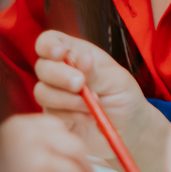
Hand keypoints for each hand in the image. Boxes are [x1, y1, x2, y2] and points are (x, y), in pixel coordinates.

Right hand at [0, 114, 92, 171]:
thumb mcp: (3, 145)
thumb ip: (33, 140)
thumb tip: (74, 150)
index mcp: (20, 126)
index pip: (61, 129)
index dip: (69, 146)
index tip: (69, 157)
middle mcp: (30, 142)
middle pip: (76, 149)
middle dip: (82, 165)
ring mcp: (36, 168)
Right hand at [33, 30, 150, 158]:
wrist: (129, 130)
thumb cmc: (125, 98)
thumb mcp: (117, 81)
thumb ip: (96, 71)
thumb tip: (82, 58)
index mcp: (77, 54)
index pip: (49, 42)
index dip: (49, 45)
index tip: (61, 54)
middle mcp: (61, 72)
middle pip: (42, 66)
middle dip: (60, 75)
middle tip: (80, 85)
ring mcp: (55, 95)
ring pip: (42, 92)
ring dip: (67, 99)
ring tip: (91, 105)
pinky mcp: (54, 116)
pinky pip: (50, 113)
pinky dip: (70, 115)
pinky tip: (89, 116)